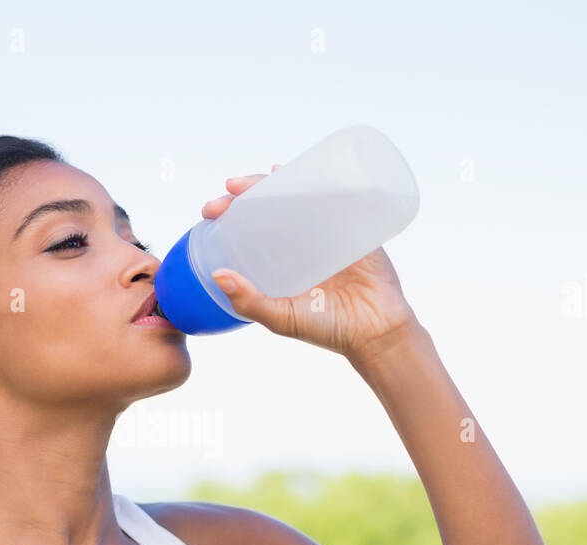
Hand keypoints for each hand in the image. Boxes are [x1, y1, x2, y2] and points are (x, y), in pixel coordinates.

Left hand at [200, 165, 420, 357]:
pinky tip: (306, 170)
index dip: (229, 216)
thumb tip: (217, 275)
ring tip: (262, 176)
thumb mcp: (281, 318)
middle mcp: (301, 244)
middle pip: (270, 207)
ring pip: (299, 198)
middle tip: (229, 189)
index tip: (209, 211)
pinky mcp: (355, 227)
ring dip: (279, 181)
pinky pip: (337, 199)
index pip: (249, 230)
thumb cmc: (327, 329)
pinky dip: (322, 181)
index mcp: (280, 263)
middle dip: (248, 193)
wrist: (376, 331)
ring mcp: (328, 233)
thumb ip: (249, 301)